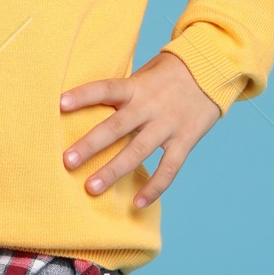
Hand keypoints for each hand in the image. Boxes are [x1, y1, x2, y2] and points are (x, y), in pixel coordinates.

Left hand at [60, 49, 221, 207]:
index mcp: (137, 87)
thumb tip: (87, 105)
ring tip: (91, 188)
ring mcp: (169, 124)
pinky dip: (154, 187)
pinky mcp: (186, 139)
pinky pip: (169, 168)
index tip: (60, 103)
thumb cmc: (169, 73)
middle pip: (117, 126)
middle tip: (67, 161)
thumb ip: (122, 90)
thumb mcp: (144, 73)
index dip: (84, 95)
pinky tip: (137, 204)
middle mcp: (150, 106)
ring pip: (138, 151)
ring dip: (113, 171)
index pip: (106, 88)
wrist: (213, 70)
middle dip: (91, 145)